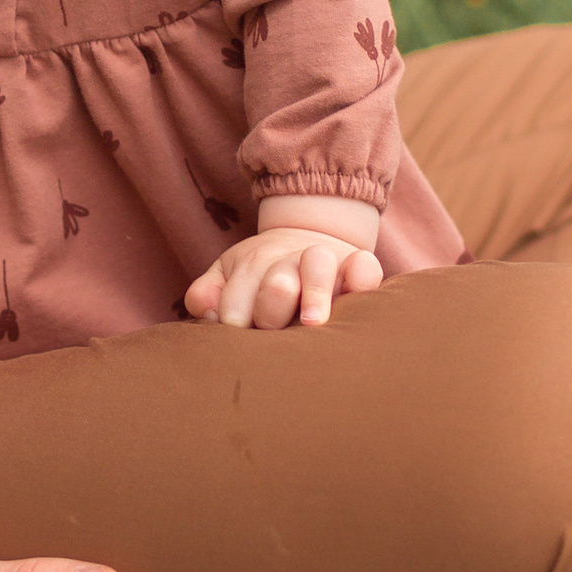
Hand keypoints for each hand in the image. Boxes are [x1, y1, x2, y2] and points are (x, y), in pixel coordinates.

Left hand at [184, 207, 382, 330]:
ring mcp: (325, 260)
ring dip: (313, 291)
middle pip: (275, 282)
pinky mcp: (358, 263)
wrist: (305, 236)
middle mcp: (287, 264)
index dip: (234, 321)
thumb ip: (209, 294)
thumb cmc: (262, 275)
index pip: (235, 302)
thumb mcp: (230, 278)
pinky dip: (362, 276)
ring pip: (317, 265)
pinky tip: (357, 292)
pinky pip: (365, 265)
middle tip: (271, 329)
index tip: (239, 335)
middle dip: (269, 307)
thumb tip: (206, 311)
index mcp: (251, 269)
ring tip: (311, 322)